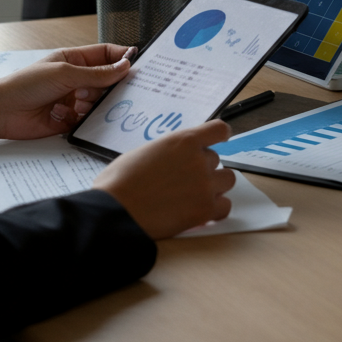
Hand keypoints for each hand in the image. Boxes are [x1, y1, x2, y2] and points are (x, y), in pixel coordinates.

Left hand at [0, 44, 135, 140]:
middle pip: (107, 81)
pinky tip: (67, 116)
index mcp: (74, 60)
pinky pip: (89, 120)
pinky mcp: (70, 120)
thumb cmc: (25, 85)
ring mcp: (73, 99)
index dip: (121, 58)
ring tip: (77, 104)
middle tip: (111, 90)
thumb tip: (124, 66)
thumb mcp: (65, 73)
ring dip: (92, 104)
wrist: (1, 111)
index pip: (106, 55)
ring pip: (99, 102)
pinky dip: (83, 119)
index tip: (137, 64)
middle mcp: (76, 79)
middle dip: (109, 86)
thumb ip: (97, 74)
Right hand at [92, 120, 236, 238]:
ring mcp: (205, 185)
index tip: (221, 139)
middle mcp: (199, 159)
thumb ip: (167, 153)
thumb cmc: (118, 183)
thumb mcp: (143, 152)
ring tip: (193, 196)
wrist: (114, 212)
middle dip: (203, 169)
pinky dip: (215, 210)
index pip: (218, 129)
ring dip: (214, 186)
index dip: (221, 135)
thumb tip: (172, 159)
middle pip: (216, 160)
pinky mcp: (204, 210)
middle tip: (184, 181)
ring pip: (226, 180)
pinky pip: (224, 206)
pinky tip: (200, 212)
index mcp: (183, 141)